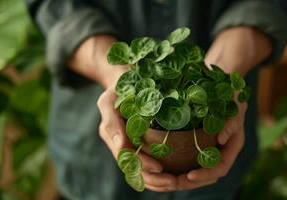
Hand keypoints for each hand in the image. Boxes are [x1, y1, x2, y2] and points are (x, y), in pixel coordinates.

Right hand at [69, 35, 177, 191]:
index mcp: (112, 137)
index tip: (160, 168)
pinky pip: (150, 161)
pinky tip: (176, 174)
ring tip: (176, 182)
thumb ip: (112, 122)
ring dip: (158, 181)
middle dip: (154, 179)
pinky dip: (161, 172)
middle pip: (136, 170)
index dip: (143, 166)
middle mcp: (121, 144)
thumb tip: (121, 147)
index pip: (128, 159)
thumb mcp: (109, 101)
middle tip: (174, 182)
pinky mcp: (143, 142)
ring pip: (143, 171)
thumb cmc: (118, 89)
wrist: (126, 80)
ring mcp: (132, 144)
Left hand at [176, 27, 270, 189]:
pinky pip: (188, 160)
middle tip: (171, 183)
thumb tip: (221, 140)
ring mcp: (209, 148)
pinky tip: (161, 167)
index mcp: (231, 145)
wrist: (221, 83)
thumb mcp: (235, 103)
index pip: (220, 167)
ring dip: (181, 179)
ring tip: (164, 180)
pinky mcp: (198, 144)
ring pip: (196, 171)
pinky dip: (177, 167)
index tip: (189, 176)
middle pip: (206, 175)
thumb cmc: (230, 92)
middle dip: (189, 182)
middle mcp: (220, 150)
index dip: (206, 175)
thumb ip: (232, 121)